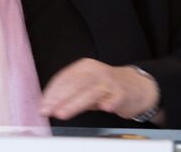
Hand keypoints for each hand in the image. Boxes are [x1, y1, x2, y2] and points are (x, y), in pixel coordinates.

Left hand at [39, 58, 158, 121]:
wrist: (137, 86)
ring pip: (91, 92)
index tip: (42, 105)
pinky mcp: (123, 92)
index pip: (64, 78)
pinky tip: (105, 108)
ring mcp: (110, 81)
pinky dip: (110, 102)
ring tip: (63, 113)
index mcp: (84, 67)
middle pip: (75, 84)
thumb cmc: (107, 86)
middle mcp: (96, 72)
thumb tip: (49, 105)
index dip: (51, 92)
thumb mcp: (86, 86)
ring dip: (75, 103)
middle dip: (59, 99)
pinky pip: (116, 97)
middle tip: (48, 110)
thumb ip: (70, 94)